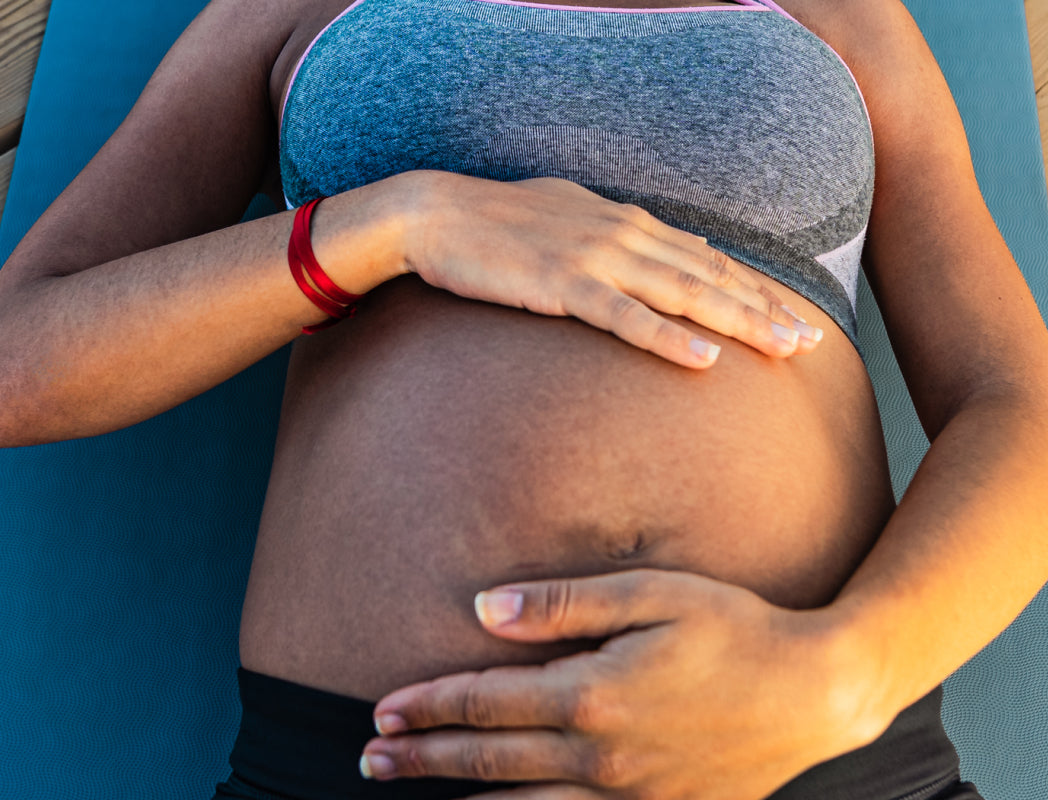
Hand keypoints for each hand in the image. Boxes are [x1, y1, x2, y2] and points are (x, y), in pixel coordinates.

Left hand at [361, 569, 887, 799]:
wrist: (815, 694)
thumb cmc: (733, 630)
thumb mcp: (650, 594)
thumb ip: (563, 605)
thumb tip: (484, 609)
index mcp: (591, 694)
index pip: (486, 702)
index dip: (429, 705)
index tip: (383, 710)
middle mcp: (598, 755)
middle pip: (488, 761)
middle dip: (422, 758)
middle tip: (370, 760)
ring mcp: (626, 795)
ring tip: (410, 792)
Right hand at [400, 172, 822, 368]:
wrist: (438, 214)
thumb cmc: (499, 222)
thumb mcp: (570, 218)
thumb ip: (621, 238)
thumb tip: (668, 251)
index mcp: (629, 222)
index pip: (709, 257)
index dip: (756, 288)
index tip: (795, 314)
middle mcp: (625, 235)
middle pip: (712, 275)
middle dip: (767, 309)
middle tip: (812, 342)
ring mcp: (597, 258)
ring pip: (685, 293)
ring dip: (739, 322)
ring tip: (784, 350)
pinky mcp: (563, 285)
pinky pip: (626, 317)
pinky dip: (669, 337)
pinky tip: (704, 358)